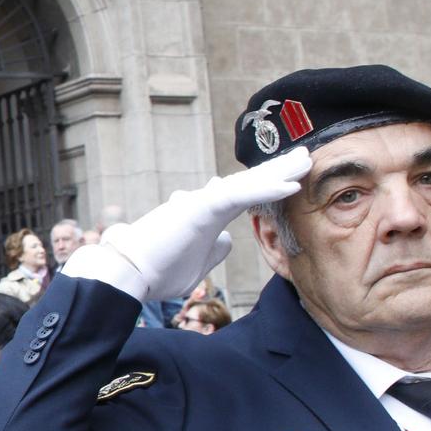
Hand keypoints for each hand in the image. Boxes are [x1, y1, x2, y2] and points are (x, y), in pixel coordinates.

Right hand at [62, 150, 310, 302]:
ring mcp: (201, 204)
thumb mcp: (194, 266)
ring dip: (278, 172)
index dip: (264, 187)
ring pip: (246, 184)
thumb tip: (229, 241)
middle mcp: (203, 204)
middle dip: (277, 170)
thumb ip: (213, 252)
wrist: (125, 274)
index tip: (287, 180)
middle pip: (247, 184)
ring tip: (305, 159)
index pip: (240, 197)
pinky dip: (265, 189)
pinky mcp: (199, 209)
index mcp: (203, 217)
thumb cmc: (154, 272)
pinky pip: (239, 196)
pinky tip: (290, 184)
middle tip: (303, 156)